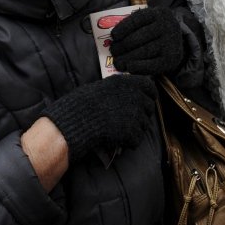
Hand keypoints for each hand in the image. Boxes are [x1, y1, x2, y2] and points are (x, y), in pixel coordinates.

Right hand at [41, 75, 156, 162]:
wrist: (73, 123)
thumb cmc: (81, 105)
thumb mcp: (102, 88)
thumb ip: (120, 89)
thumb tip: (131, 93)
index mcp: (127, 82)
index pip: (150, 87)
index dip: (148, 96)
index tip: (143, 101)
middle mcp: (135, 96)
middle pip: (149, 107)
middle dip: (141, 114)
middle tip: (127, 120)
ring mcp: (135, 114)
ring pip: (144, 124)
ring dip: (135, 129)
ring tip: (119, 131)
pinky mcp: (132, 132)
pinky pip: (137, 139)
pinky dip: (129, 142)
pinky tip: (117, 140)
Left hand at [109, 6, 185, 76]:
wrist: (177, 40)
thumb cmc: (156, 30)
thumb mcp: (150, 21)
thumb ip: (134, 25)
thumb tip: (114, 39)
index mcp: (160, 13)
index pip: (137, 19)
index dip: (123, 28)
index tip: (113, 36)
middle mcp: (167, 26)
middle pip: (137, 38)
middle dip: (122, 46)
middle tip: (113, 52)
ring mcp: (171, 42)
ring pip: (143, 52)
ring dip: (126, 58)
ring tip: (117, 62)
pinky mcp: (172, 58)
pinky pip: (151, 65)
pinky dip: (138, 67)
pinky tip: (129, 68)